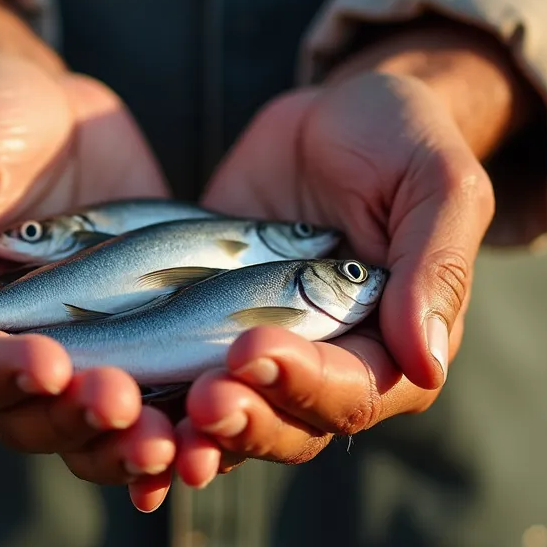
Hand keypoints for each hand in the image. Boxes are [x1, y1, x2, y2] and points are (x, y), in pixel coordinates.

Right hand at [0, 0, 175, 508]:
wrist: (54, 100)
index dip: (1, 378)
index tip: (45, 362)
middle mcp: (19, 348)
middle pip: (36, 420)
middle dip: (77, 417)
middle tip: (116, 399)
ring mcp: (91, 347)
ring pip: (102, 427)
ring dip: (133, 443)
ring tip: (172, 438)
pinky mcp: (150, 334)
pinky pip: (165, 396)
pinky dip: (189, 424)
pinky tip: (215, 434)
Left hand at [176, 19, 540, 486]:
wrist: (335, 114)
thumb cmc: (402, 140)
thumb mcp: (436, 182)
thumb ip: (435, 267)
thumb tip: (427, 362)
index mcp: (395, 348)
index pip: (352, 392)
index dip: (304, 384)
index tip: (252, 351)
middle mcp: (329, 366)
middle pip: (286, 426)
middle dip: (242, 421)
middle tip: (199, 400)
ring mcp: (264, 354)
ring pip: (228, 422)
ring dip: (190, 432)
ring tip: (146, 420)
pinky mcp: (205, 332)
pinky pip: (177, 381)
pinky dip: (149, 404)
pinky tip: (110, 400)